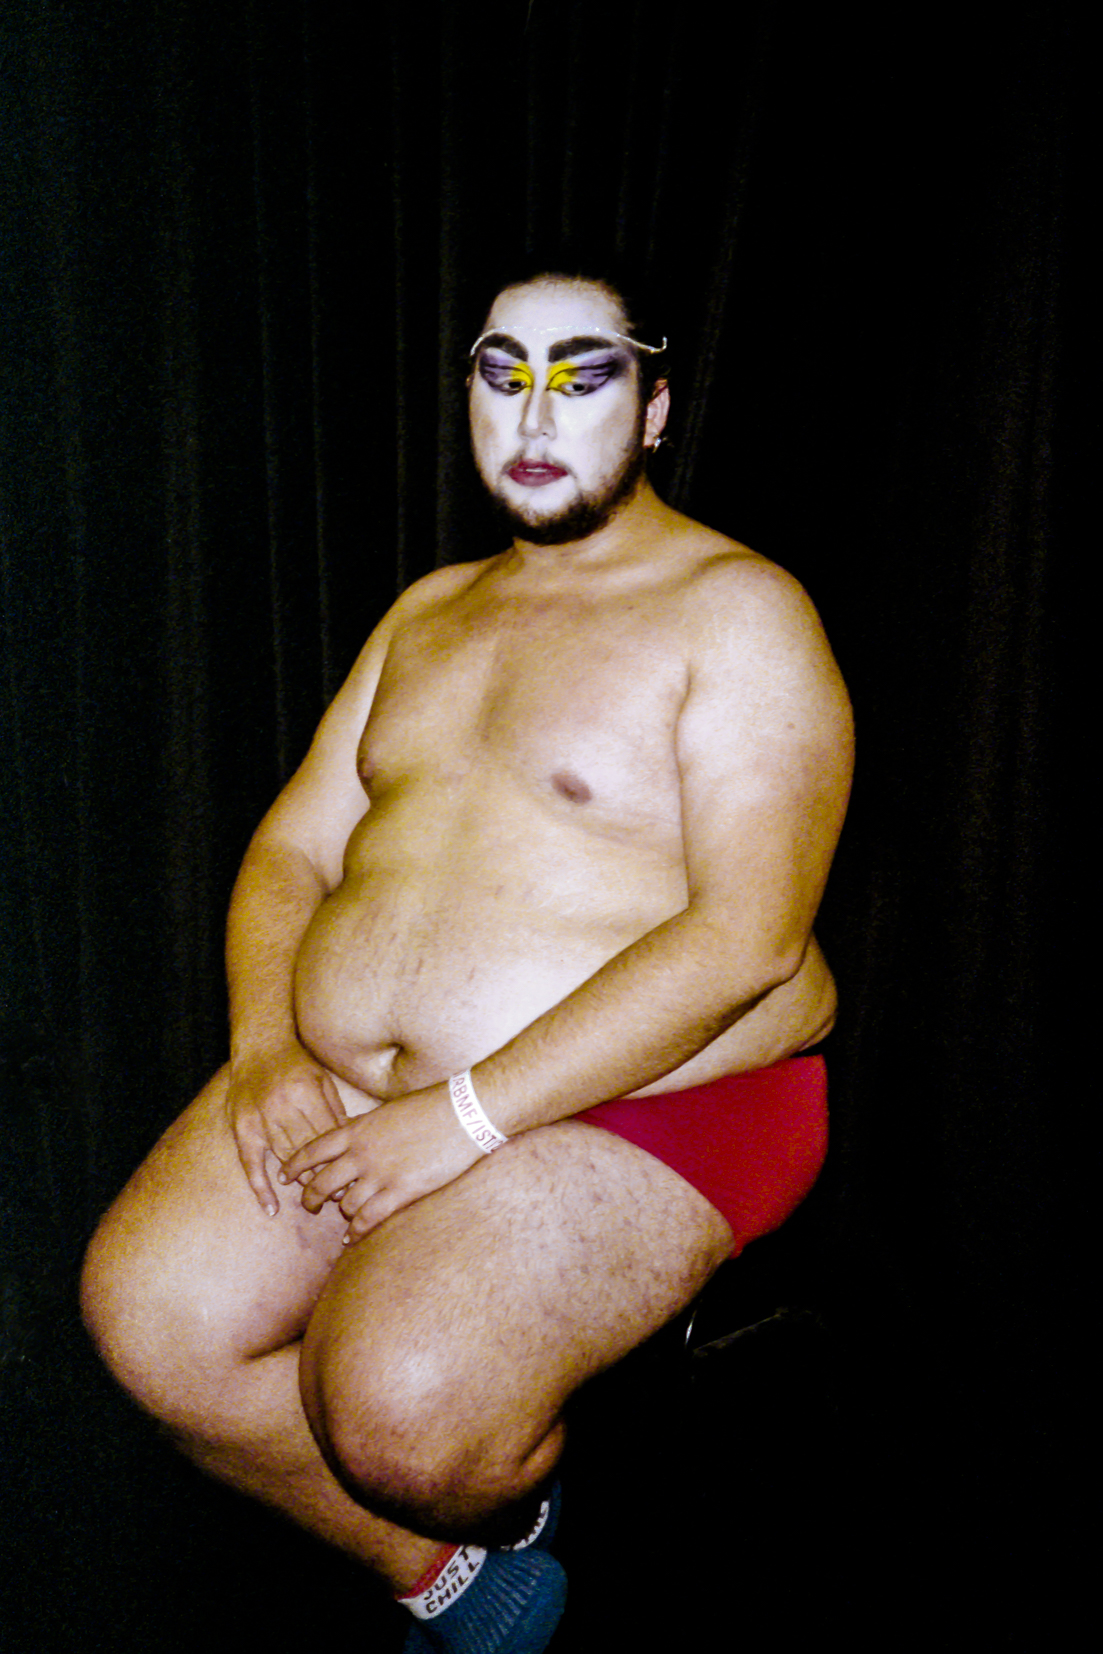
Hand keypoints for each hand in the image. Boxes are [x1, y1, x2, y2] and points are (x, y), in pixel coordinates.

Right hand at [226, 1042, 347, 1214]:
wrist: (259, 1047)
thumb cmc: (297, 1065)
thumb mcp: (322, 1080)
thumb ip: (335, 1111)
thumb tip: (352, 1143)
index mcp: (305, 1093)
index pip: (326, 1135)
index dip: (339, 1158)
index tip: (353, 1177)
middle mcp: (281, 1107)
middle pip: (307, 1151)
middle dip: (324, 1174)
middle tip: (340, 1196)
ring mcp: (259, 1119)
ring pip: (284, 1159)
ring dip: (301, 1182)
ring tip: (317, 1200)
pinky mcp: (242, 1128)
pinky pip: (251, 1163)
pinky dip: (261, 1187)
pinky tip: (271, 1208)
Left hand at [280, 1088, 482, 1241]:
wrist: (463, 1113)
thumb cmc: (430, 1106)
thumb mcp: (387, 1111)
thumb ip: (364, 1125)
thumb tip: (349, 1128)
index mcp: (357, 1130)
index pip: (313, 1150)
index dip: (294, 1165)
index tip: (285, 1176)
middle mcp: (361, 1153)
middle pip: (321, 1182)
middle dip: (310, 1198)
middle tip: (309, 1206)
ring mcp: (380, 1174)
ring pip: (345, 1204)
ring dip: (342, 1214)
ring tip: (343, 1219)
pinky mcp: (401, 1191)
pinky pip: (369, 1218)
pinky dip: (357, 1231)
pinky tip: (352, 1237)